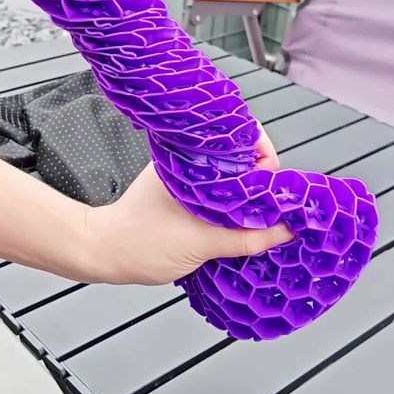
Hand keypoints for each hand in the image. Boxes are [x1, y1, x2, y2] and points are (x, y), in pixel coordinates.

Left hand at [90, 152, 290, 285]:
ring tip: (264, 220)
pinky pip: (223, 195)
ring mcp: (190, 178)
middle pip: (245, 161)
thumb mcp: (202, 242)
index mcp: (194, 156)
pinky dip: (236, 209)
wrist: (104, 252)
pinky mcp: (188, 196)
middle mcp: (193, 161)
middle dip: (264, 183)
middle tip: (277, 210)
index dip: (268, 161)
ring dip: (250, 199)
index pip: (246, 141)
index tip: (278, 189)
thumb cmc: (141, 241)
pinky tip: (244, 227)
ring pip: (235, 180)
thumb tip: (288, 230)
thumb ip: (248, 236)